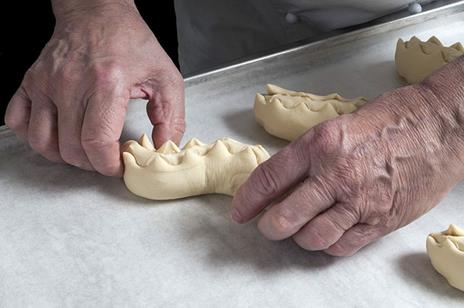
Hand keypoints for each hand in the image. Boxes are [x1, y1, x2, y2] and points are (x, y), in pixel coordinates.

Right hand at [5, 2, 184, 175]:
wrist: (98, 13)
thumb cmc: (131, 42)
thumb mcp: (166, 78)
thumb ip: (172, 118)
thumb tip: (162, 148)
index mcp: (107, 83)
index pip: (97, 142)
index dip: (109, 165)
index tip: (119, 165)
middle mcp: (71, 83)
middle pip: (71, 148)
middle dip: (93, 164)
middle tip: (107, 157)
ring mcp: (46, 83)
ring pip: (43, 142)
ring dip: (65, 156)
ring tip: (85, 150)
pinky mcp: (32, 81)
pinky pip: (18, 122)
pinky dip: (36, 137)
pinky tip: (57, 135)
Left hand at [231, 58, 463, 255]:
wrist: (437, 126)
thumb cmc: (387, 121)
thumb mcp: (337, 128)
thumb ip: (307, 157)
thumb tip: (279, 184)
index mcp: (319, 145)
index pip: (270, 178)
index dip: (248, 199)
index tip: (240, 212)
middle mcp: (336, 174)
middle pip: (286, 216)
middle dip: (269, 227)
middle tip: (268, 226)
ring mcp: (360, 200)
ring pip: (313, 237)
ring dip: (299, 238)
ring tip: (300, 229)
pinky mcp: (382, 219)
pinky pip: (343, 246)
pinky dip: (329, 245)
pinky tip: (328, 234)